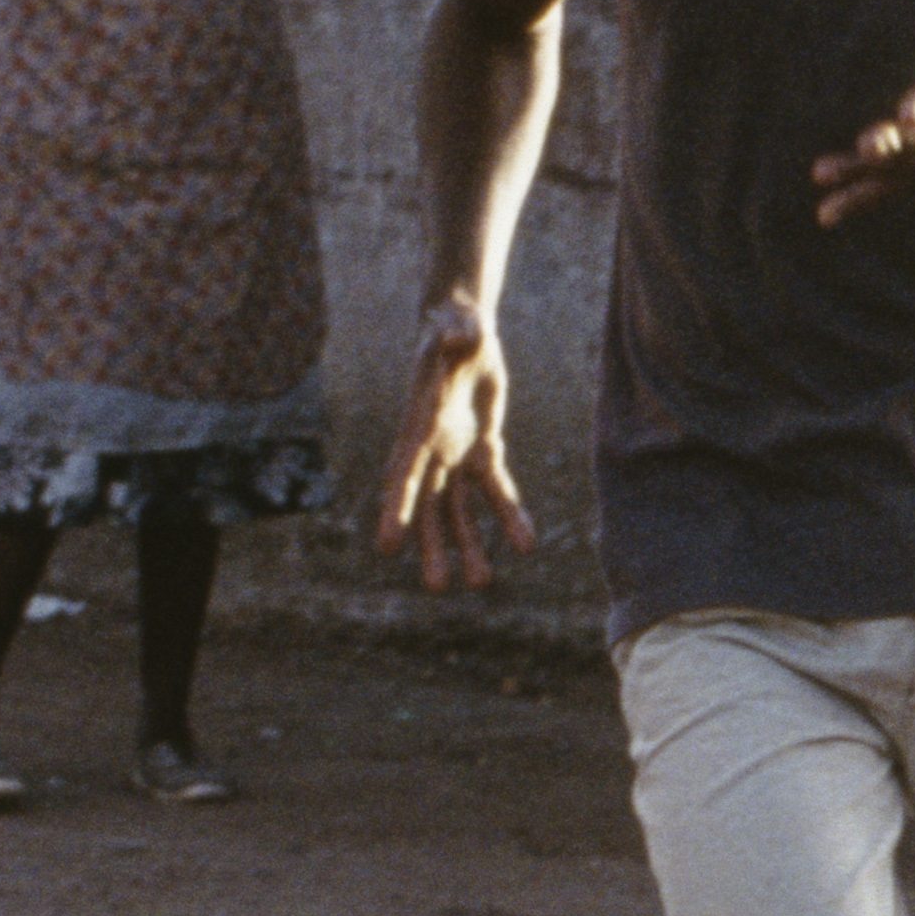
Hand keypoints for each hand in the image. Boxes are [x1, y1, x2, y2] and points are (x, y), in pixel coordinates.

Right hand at [374, 299, 535, 592]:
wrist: (463, 334)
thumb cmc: (455, 329)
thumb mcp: (458, 330)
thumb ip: (458, 338)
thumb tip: (459, 337)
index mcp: (419, 426)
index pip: (403, 474)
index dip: (396, 509)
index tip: (387, 546)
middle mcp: (432, 449)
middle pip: (428, 506)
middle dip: (433, 546)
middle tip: (439, 586)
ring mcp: (456, 455)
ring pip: (460, 511)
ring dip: (470, 546)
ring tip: (481, 582)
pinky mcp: (483, 453)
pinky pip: (497, 492)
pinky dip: (511, 517)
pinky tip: (527, 545)